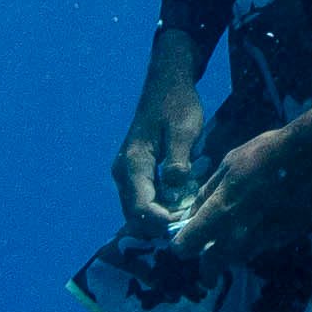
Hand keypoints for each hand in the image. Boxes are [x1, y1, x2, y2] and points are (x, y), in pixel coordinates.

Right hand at [115, 59, 213, 225]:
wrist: (167, 85)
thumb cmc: (177, 106)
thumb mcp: (184, 131)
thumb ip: (178, 160)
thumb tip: (175, 186)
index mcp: (133, 163)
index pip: (140, 206)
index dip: (161, 221)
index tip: (184, 223)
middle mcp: (123, 172)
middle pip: (135, 215)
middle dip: (160, 226)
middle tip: (189, 224)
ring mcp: (125, 174)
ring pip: (136, 212)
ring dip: (159, 220)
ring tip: (186, 218)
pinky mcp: (134, 174)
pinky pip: (141, 201)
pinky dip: (158, 210)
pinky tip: (178, 209)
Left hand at [171, 116, 311, 256]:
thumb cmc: (266, 153)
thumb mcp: (228, 163)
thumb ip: (208, 192)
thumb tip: (194, 212)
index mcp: (221, 211)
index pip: (189, 244)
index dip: (181, 246)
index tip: (181, 246)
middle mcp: (241, 232)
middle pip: (214, 264)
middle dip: (206, 269)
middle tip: (205, 269)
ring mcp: (266, 238)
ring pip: (240, 257)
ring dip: (231, 255)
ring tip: (233, 242)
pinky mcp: (287, 237)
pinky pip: (263, 246)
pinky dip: (256, 242)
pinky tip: (261, 226)